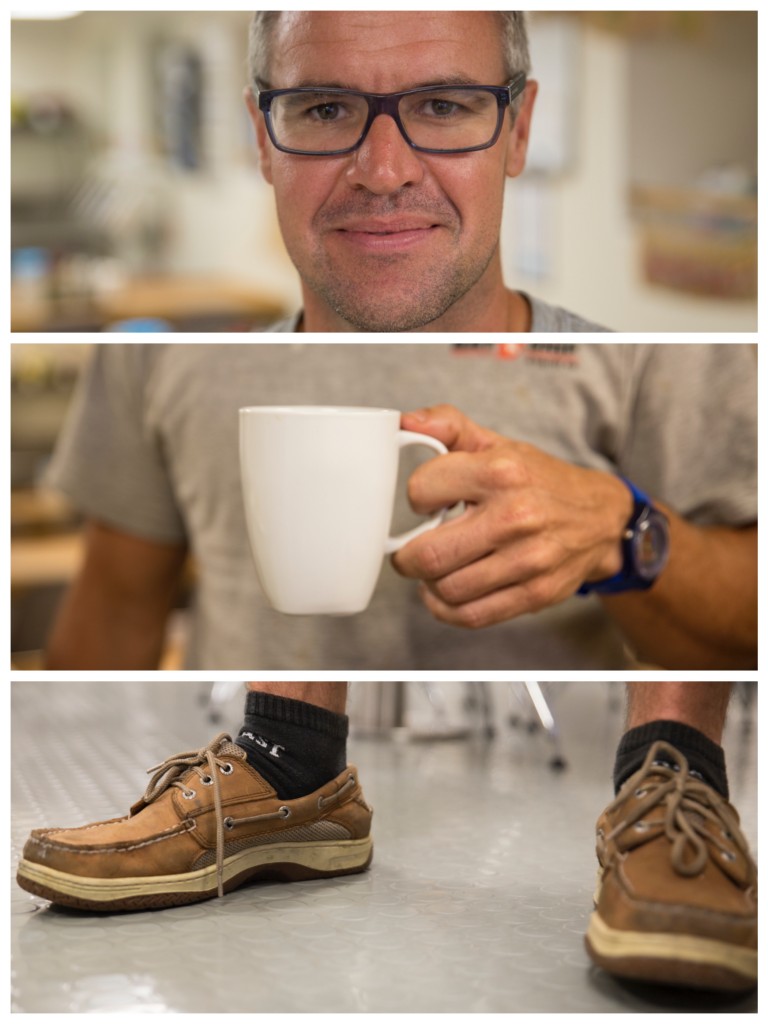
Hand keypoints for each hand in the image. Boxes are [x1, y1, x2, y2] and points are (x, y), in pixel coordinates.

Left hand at [391, 405, 632, 627]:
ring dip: (428, 584)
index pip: (421, 491)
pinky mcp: (536, 594)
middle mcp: (515, 516)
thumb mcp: (497, 444)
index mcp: (501, 471)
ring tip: (436, 568)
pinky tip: (446, 593)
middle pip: (428, 555)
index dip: (416, 499)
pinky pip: (471, 615)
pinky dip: (447, 609)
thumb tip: (405, 421)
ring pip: (446, 589)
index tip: (427, 504)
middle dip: (407, 557)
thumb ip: (448, 426)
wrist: (601, 517)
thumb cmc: (539, 480)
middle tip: (412, 550)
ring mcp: (528, 559)